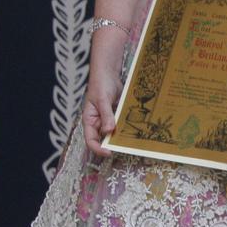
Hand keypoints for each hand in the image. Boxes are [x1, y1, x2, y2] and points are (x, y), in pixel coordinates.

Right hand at [80, 29, 126, 158]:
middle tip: (124, 150)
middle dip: (111, 146)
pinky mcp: (117, 115)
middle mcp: (98, 122)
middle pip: (103, 139)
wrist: (108, 74)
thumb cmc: (101, 85)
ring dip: (121, 138)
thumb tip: (109, 131)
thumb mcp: (102, 100)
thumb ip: (106, 115)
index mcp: (90, 121)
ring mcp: (108, 119)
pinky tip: (137, 131)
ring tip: (132, 143)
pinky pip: (121, 125)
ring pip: (113, 133)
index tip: (109, 152)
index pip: (90, 140)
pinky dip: (127, 128)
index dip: (98, 149)